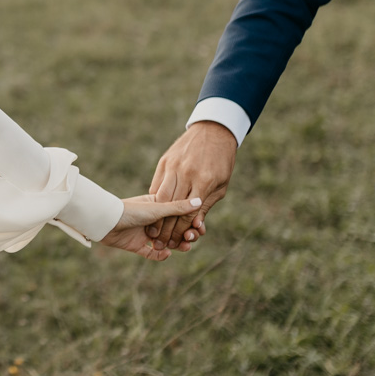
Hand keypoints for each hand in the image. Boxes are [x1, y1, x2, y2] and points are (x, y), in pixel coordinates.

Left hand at [97, 193, 205, 260]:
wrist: (105, 221)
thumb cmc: (131, 209)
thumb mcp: (157, 208)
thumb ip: (178, 207)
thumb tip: (199, 201)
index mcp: (159, 206)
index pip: (180, 215)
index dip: (191, 221)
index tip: (200, 227)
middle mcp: (153, 219)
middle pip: (175, 229)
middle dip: (186, 235)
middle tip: (191, 238)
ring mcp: (145, 233)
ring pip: (166, 242)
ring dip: (176, 245)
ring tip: (184, 247)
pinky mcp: (136, 245)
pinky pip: (151, 253)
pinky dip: (160, 255)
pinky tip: (166, 253)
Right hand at [147, 121, 236, 249]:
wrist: (214, 131)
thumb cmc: (221, 162)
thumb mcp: (220, 186)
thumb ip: (205, 206)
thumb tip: (194, 226)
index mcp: (203, 182)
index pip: (187, 213)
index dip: (180, 231)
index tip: (175, 244)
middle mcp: (186, 174)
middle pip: (170, 208)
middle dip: (165, 229)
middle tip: (160, 243)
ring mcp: (173, 166)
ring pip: (159, 197)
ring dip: (155, 217)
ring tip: (153, 231)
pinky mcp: (164, 161)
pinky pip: (156, 184)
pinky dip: (154, 200)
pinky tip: (153, 211)